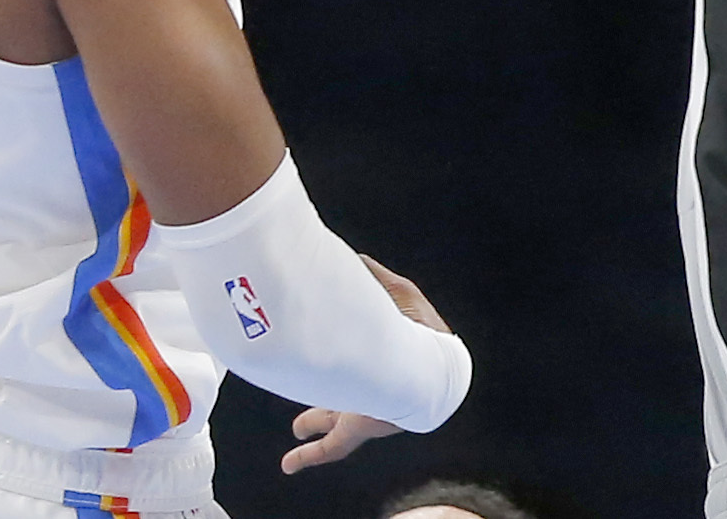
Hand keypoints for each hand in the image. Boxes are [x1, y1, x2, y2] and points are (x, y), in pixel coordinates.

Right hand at [275, 257, 451, 474]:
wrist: (436, 369)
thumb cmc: (425, 330)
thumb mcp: (400, 294)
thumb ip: (375, 277)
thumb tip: (354, 261)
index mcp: (374, 353)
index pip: (351, 352)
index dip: (336, 345)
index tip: (316, 337)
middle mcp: (366, 383)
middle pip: (341, 392)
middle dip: (325, 394)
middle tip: (309, 394)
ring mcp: (361, 408)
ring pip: (332, 422)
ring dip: (313, 424)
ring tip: (297, 430)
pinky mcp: (359, 428)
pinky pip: (331, 448)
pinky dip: (309, 457)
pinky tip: (289, 464)